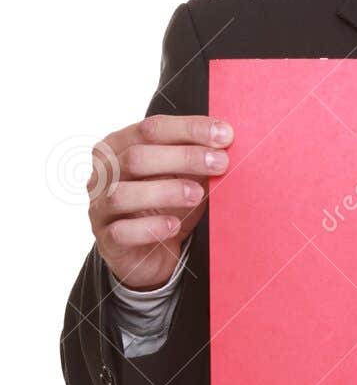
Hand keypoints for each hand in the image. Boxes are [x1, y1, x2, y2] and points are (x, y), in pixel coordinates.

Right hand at [88, 113, 232, 290]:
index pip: (150, 129)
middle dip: (183, 157)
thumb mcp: (182, 177)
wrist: (149, 255)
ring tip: (197, 195)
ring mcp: (100, 207)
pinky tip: (173, 225)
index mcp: (118, 147)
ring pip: (122, 194)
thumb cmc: (165, 206)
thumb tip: (227, 142)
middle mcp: (104, 174)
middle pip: (136, 157)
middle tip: (220, 163)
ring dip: (165, 191)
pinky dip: (149, 228)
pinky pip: (122, 232)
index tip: (225, 134)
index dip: (188, 129)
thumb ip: (196, 159)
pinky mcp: (107, 240)